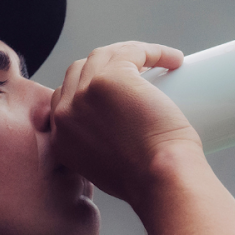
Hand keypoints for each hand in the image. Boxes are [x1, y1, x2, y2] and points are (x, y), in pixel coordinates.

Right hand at [50, 41, 202, 202]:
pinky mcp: (110, 78)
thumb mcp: (108, 171)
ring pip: (103, 56)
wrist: (160, 180)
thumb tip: (119, 131)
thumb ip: (100, 152)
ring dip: (132, 54)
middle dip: (107, 66)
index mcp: (60, 138)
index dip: (89, 88)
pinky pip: (132, 51)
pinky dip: (155, 51)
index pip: (65, 98)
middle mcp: (64, 114)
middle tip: (140, 73)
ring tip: (162, 63)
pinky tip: (173, 59)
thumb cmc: (148, 182)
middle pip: (79, 71)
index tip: (117, 90)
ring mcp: (84, 93)